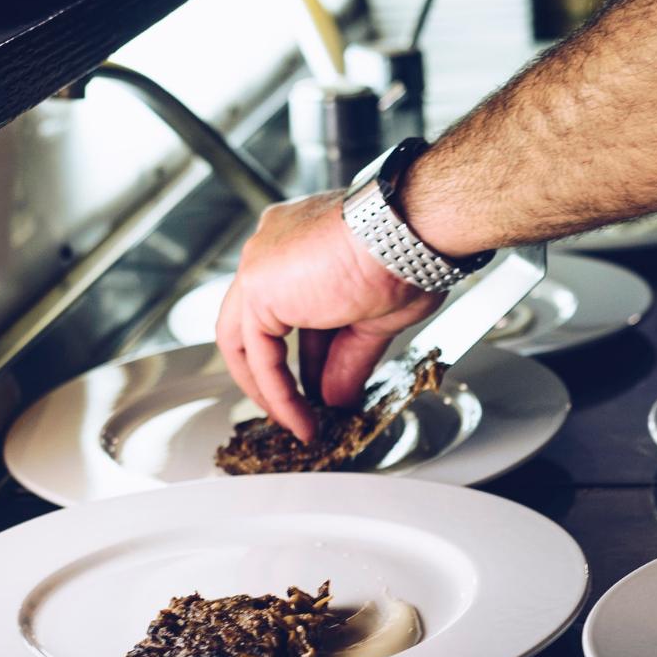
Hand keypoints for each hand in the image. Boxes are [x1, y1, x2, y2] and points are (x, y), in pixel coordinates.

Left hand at [215, 192, 441, 440]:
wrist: (407, 234)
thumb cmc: (408, 253)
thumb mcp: (376, 317)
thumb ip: (347, 357)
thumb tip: (337, 396)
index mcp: (301, 240)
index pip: (292, 307)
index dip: (308, 353)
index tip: (321, 384)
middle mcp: (273, 247)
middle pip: (259, 323)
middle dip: (277, 373)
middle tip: (298, 409)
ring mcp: (260, 264)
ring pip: (248, 340)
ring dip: (272, 389)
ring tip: (299, 423)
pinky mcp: (257, 288)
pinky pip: (259, 355)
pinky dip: (277, 392)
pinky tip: (300, 417)